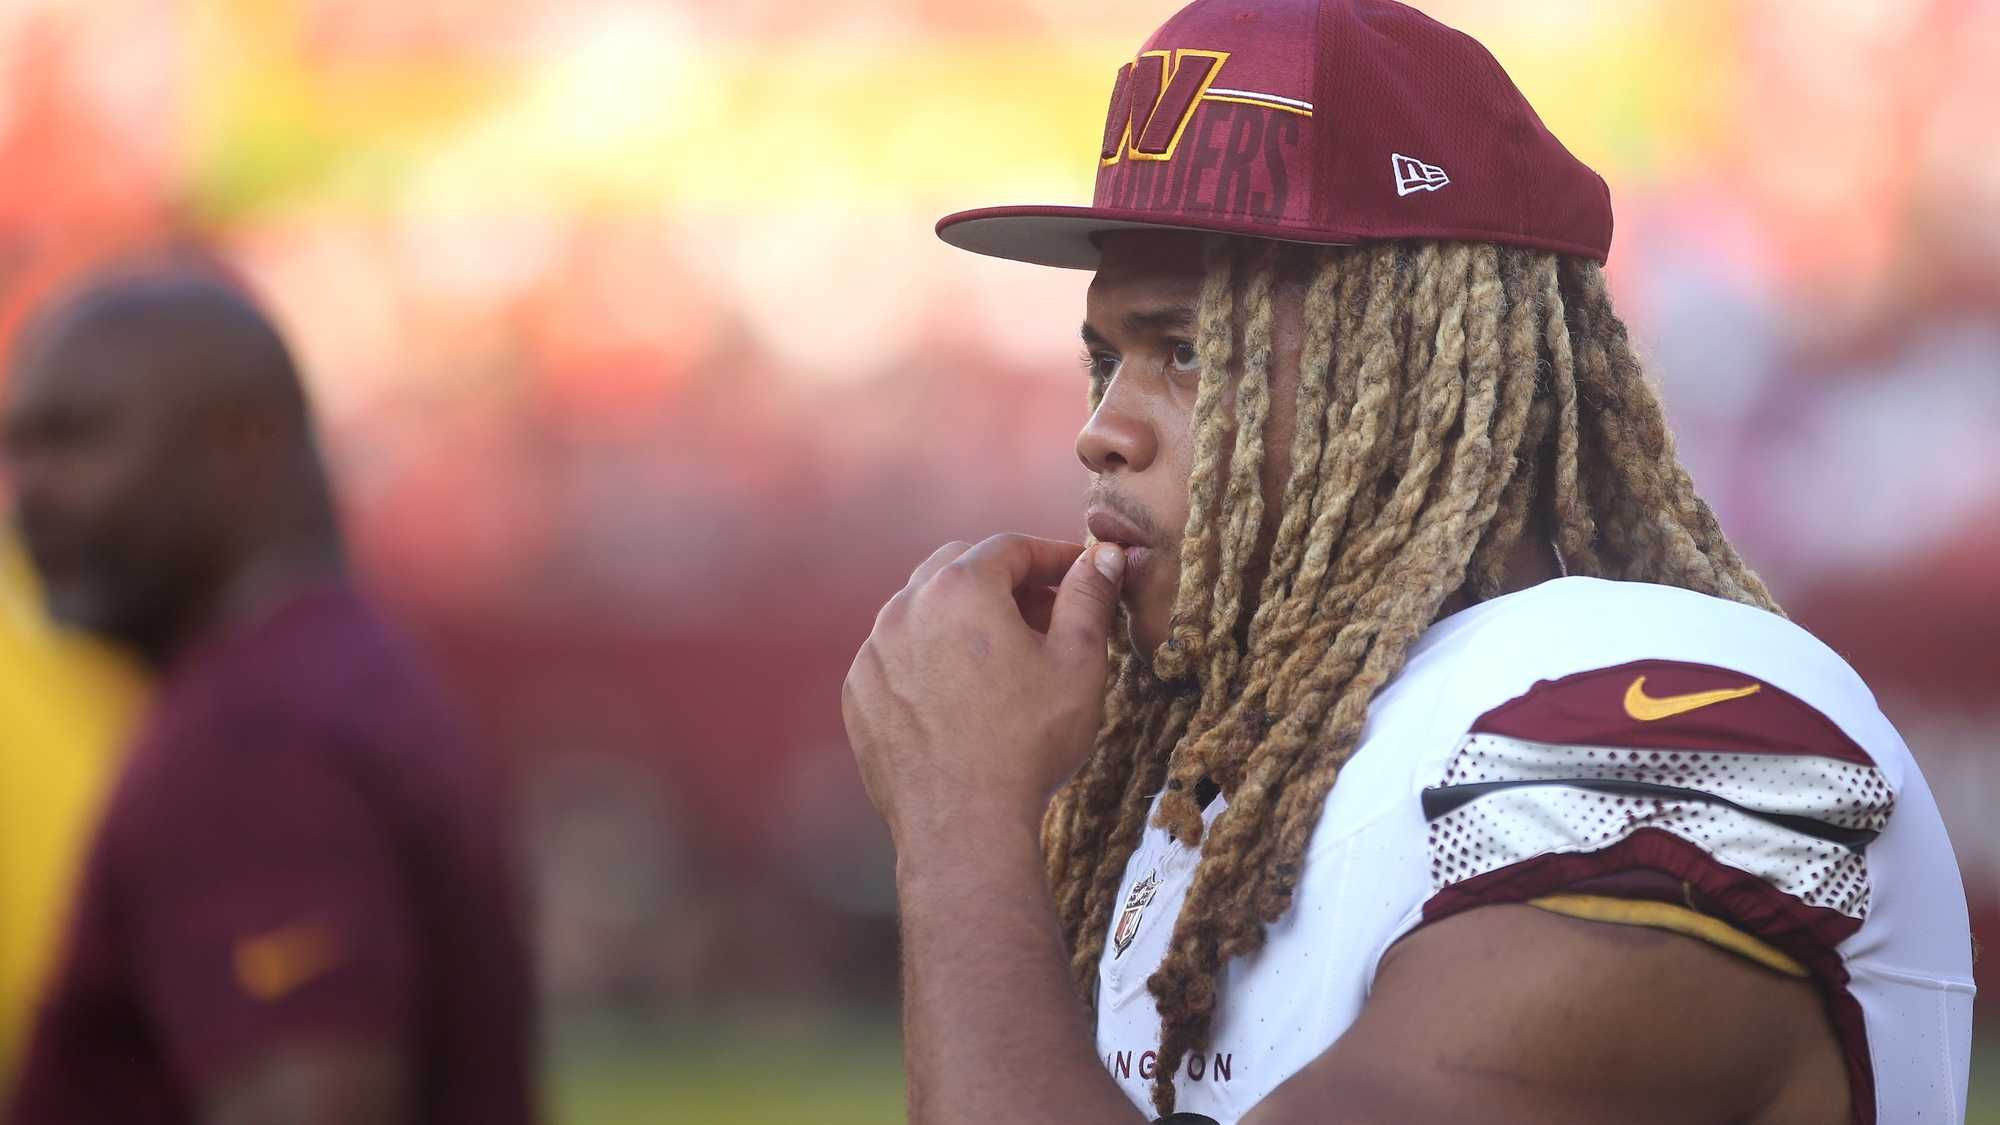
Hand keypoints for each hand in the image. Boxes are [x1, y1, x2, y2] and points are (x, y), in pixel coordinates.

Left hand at [842, 534, 1126, 842]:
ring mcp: (873, 651)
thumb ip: (1089, 598)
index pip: (1011, 547)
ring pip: (923, 610)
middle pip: (960, 568)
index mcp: (960, 588)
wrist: (963, 824)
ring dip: (964, 619)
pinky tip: (961, 693)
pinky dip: (929, 657)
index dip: (1052, 557)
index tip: (1080, 575)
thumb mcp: (1078, 663)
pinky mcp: (858, 693)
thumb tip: (1103, 556)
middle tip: (1046, 615)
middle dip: (1005, 581)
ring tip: (1005, 657)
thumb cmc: (1028, 743)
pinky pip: (897, 655)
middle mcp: (905, 607)